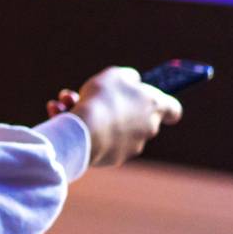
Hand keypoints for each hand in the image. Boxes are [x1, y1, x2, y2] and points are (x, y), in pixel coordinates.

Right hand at [47, 66, 181, 167]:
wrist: (85, 130)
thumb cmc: (103, 98)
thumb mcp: (115, 75)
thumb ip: (127, 78)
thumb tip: (132, 82)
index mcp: (154, 106)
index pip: (173, 109)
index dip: (166, 105)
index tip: (157, 102)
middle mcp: (147, 129)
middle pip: (135, 116)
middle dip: (112, 105)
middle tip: (91, 95)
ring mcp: (131, 146)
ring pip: (110, 126)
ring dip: (92, 115)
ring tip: (65, 102)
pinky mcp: (112, 158)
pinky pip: (97, 138)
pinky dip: (83, 128)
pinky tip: (59, 113)